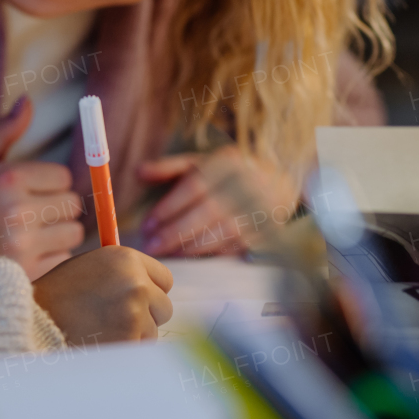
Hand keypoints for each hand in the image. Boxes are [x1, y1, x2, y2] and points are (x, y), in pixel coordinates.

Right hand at [0, 96, 83, 279]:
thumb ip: (4, 131)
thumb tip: (28, 100)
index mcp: (8, 179)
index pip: (63, 177)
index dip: (50, 185)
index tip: (30, 193)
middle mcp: (17, 211)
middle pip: (73, 205)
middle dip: (57, 209)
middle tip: (30, 216)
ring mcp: (23, 245)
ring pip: (73, 234)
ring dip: (58, 236)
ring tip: (29, 236)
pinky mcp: (29, 274)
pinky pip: (64, 261)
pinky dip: (52, 261)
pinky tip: (27, 257)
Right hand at [32, 245, 173, 344]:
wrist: (36, 322)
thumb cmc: (59, 294)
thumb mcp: (90, 266)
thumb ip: (123, 270)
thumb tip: (150, 282)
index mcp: (125, 258)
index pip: (164, 279)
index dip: (151, 290)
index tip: (138, 298)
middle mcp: (135, 282)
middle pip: (164, 306)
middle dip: (147, 314)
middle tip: (118, 318)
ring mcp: (135, 313)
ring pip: (153, 330)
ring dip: (134, 334)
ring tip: (102, 329)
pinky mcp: (130, 339)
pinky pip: (140, 347)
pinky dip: (126, 348)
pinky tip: (102, 341)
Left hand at [138, 145, 298, 256]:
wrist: (280, 179)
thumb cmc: (228, 172)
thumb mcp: (200, 162)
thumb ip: (168, 168)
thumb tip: (137, 172)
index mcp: (227, 162)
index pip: (194, 186)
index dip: (169, 207)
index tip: (147, 224)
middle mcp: (247, 184)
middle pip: (208, 212)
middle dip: (176, 232)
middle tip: (152, 246)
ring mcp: (260, 208)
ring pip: (223, 232)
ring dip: (192, 247)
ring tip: (167, 253)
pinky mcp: (266, 230)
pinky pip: (237, 246)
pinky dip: (212, 254)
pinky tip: (191, 257)